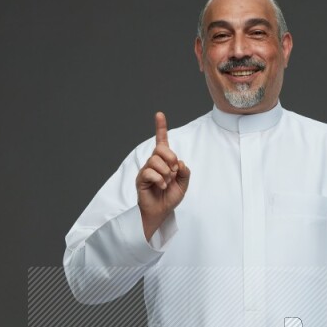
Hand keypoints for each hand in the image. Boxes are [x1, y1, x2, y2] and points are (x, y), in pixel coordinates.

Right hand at [135, 111, 189, 240]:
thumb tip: (179, 163)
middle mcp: (154, 163)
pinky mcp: (141, 179)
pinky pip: (150, 172)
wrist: (161, 212)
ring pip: (155, 160)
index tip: (159, 114)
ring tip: (166, 182)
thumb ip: (185, 172)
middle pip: (160, 149)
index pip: (162, 141)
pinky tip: (161, 186)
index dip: (160, 128)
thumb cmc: (169, 197)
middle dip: (171, 158)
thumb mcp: (183, 184)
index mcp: (164, 161)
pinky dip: (159, 180)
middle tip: (174, 171)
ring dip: (166, 172)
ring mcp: (146, 170)